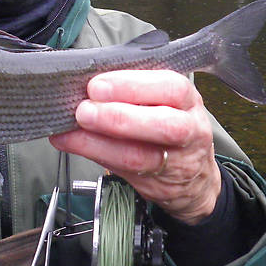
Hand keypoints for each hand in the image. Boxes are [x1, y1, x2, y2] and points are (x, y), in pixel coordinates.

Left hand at [50, 70, 220, 224]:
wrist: (192, 176)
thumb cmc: (168, 122)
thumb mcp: (160, 98)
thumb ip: (130, 90)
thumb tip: (85, 82)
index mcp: (187, 99)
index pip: (170, 88)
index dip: (131, 85)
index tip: (97, 86)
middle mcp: (189, 129)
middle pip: (164, 125)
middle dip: (118, 117)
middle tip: (85, 111)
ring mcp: (176, 161)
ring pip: (140, 155)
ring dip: (99, 143)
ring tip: (73, 131)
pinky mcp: (156, 183)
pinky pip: (123, 172)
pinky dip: (94, 155)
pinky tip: (72, 143)